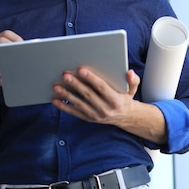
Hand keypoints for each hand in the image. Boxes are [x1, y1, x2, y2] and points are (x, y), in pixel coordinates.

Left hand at [52, 67, 166, 143]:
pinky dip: (64, 107)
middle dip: (76, 84)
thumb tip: (129, 72)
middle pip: (88, 95)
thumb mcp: (132, 89)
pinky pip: (74, 113)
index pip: (102, 88)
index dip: (91, 78)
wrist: (124, 117)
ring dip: (66, 95)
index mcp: (115, 100)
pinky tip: (55, 99)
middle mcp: (105, 109)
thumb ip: (133, 80)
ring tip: (56, 86)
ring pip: (79, 104)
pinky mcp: (88, 118)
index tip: (81, 70)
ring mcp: (95, 115)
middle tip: (65, 75)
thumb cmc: (125, 98)